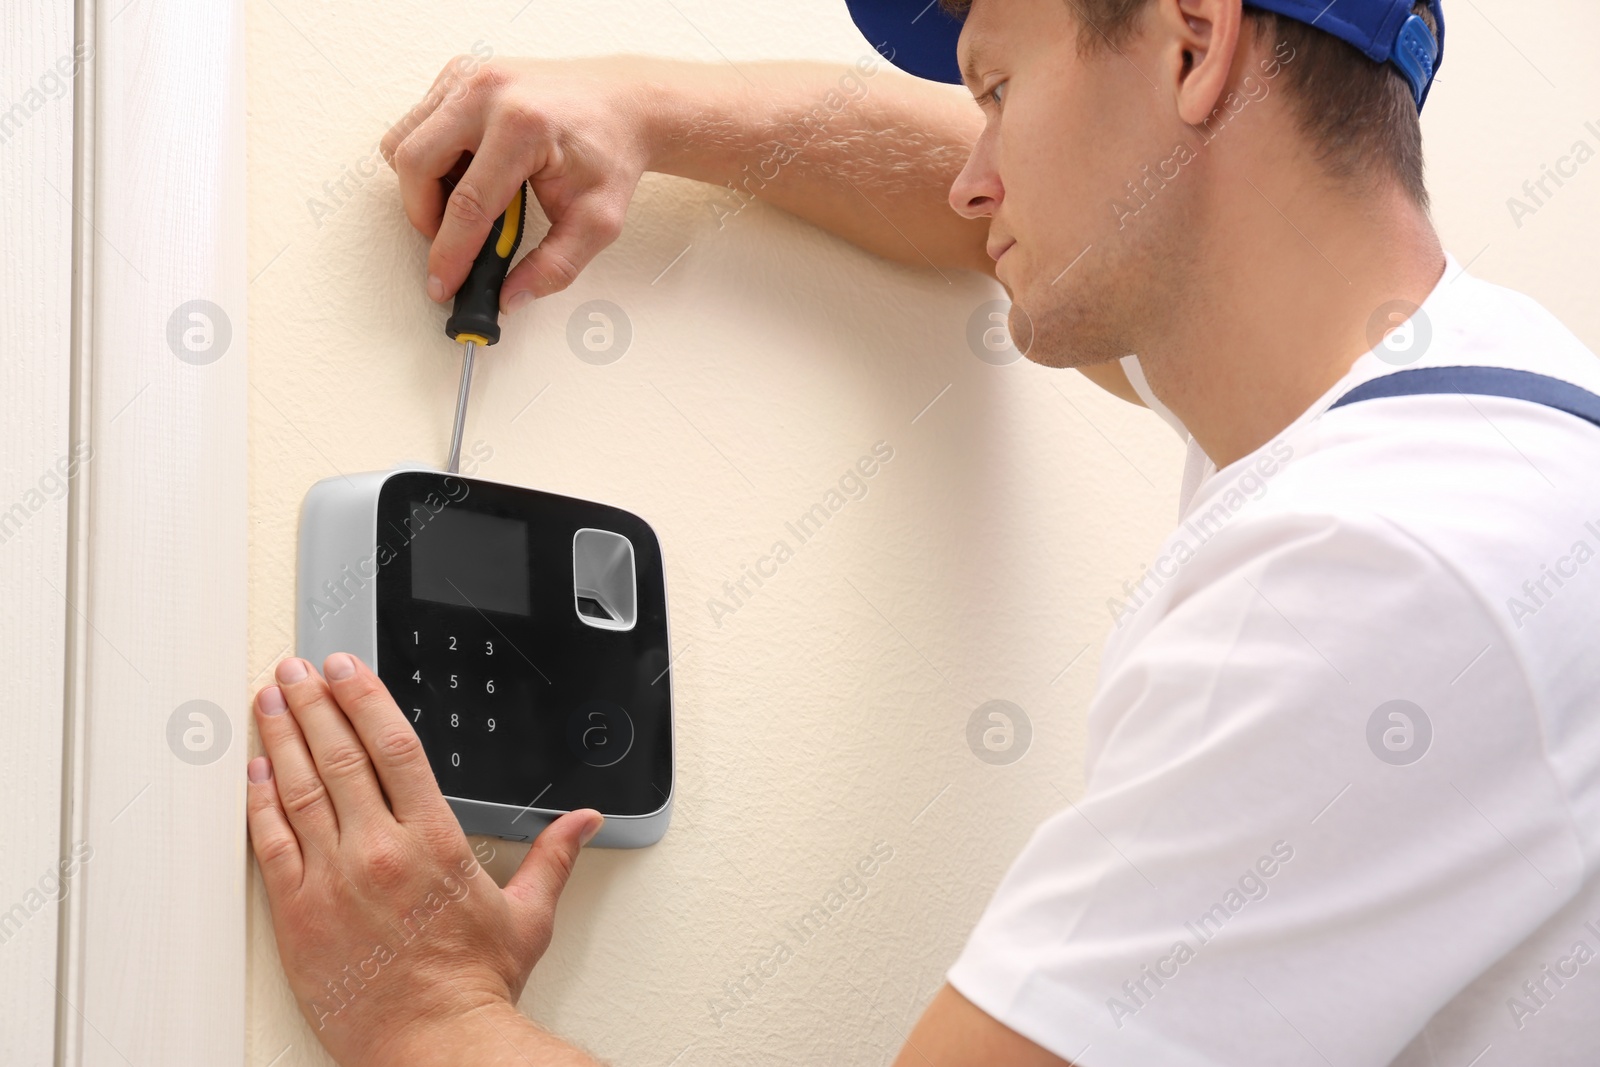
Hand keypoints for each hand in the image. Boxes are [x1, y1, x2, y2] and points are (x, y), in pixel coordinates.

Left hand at [246, 652, 602, 1066]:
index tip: (346, 669)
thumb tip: (585, 822)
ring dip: (282, 737)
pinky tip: (254, 772)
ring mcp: (332, 880)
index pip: (392, 747)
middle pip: (340, 756)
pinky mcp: (297, 914)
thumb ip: (553, 857)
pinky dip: (259, 802)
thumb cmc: (475, 986)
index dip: (365, 699)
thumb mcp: (528, 916)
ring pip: (299, 789)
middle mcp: (379, 851)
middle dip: (315, 703)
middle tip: (297, 670)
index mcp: (433, 842)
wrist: (432, 1045)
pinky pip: (271, 843)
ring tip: (270, 701)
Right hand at [380, 56, 665, 310]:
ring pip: (404, 142)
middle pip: (416, 165)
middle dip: (425, 217)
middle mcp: (487, 91)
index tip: (442, 285)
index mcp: (523, 125)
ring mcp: (467, 75)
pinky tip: (468, 172)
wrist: (623, 103)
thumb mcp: (597, 221)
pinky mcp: (458, 73)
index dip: (449, 254)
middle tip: (453, 243)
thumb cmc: (610, 152)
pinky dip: (429, 157)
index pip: (468, 203)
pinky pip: (416, 124)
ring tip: (466, 204)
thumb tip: (509, 299)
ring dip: (422, 186)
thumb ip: (554, 267)